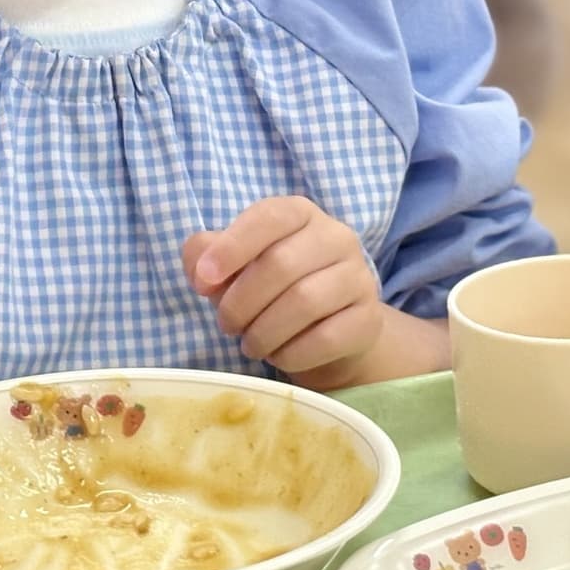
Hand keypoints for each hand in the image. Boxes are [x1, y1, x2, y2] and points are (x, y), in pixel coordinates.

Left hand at [183, 197, 388, 377]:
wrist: (331, 331)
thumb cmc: (273, 291)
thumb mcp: (236, 267)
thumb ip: (206, 255)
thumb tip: (200, 270)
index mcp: (300, 213)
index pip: (269, 217)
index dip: (232, 247)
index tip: (203, 282)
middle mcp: (336, 237)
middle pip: (281, 264)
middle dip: (241, 302)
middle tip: (226, 326)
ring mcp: (359, 277)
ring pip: (305, 302)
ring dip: (264, 332)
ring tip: (250, 344)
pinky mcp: (369, 318)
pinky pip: (326, 338)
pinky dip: (291, 353)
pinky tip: (279, 356)